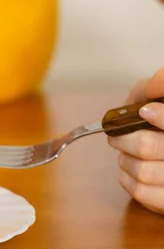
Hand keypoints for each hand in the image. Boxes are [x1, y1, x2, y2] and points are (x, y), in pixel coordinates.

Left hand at [108, 67, 163, 214]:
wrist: (160, 148)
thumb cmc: (160, 120)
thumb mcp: (161, 96)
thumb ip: (158, 85)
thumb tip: (155, 82)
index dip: (161, 117)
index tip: (144, 111)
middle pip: (148, 147)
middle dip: (124, 139)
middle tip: (116, 136)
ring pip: (143, 171)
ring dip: (125, 160)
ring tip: (127, 153)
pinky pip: (142, 193)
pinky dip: (127, 180)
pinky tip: (131, 171)